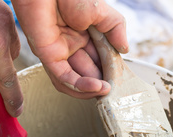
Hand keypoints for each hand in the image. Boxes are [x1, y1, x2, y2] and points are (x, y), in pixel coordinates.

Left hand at [12, 0, 127, 98]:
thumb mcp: (101, 11)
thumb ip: (115, 29)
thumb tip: (125, 49)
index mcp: (84, 35)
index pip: (99, 59)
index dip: (110, 70)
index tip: (121, 78)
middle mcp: (71, 45)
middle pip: (88, 72)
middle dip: (102, 81)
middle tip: (114, 86)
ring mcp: (59, 52)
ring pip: (74, 80)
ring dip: (90, 89)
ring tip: (106, 90)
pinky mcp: (48, 55)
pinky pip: (63, 77)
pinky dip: (80, 85)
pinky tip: (96, 86)